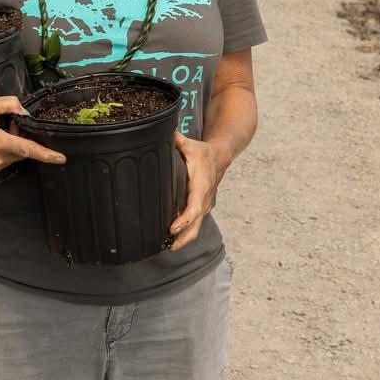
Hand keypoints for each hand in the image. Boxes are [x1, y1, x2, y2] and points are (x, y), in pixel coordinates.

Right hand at [0, 97, 65, 180]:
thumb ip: (9, 104)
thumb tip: (24, 111)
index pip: (26, 149)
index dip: (46, 154)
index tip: (61, 158)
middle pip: (20, 151)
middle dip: (19, 139)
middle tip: (10, 126)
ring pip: (11, 158)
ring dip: (10, 147)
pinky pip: (2, 164)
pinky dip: (1, 154)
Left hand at [169, 132, 230, 250]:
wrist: (221, 156)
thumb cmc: (203, 152)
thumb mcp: (189, 144)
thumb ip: (175, 140)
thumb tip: (159, 132)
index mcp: (201, 185)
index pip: (194, 206)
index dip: (184, 219)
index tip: (172, 228)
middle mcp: (204, 198)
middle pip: (196, 224)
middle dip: (184, 238)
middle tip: (168, 247)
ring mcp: (204, 204)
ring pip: (196, 227)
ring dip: (184, 238)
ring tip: (166, 247)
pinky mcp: (202, 207)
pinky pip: (195, 223)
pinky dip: (185, 232)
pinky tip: (171, 238)